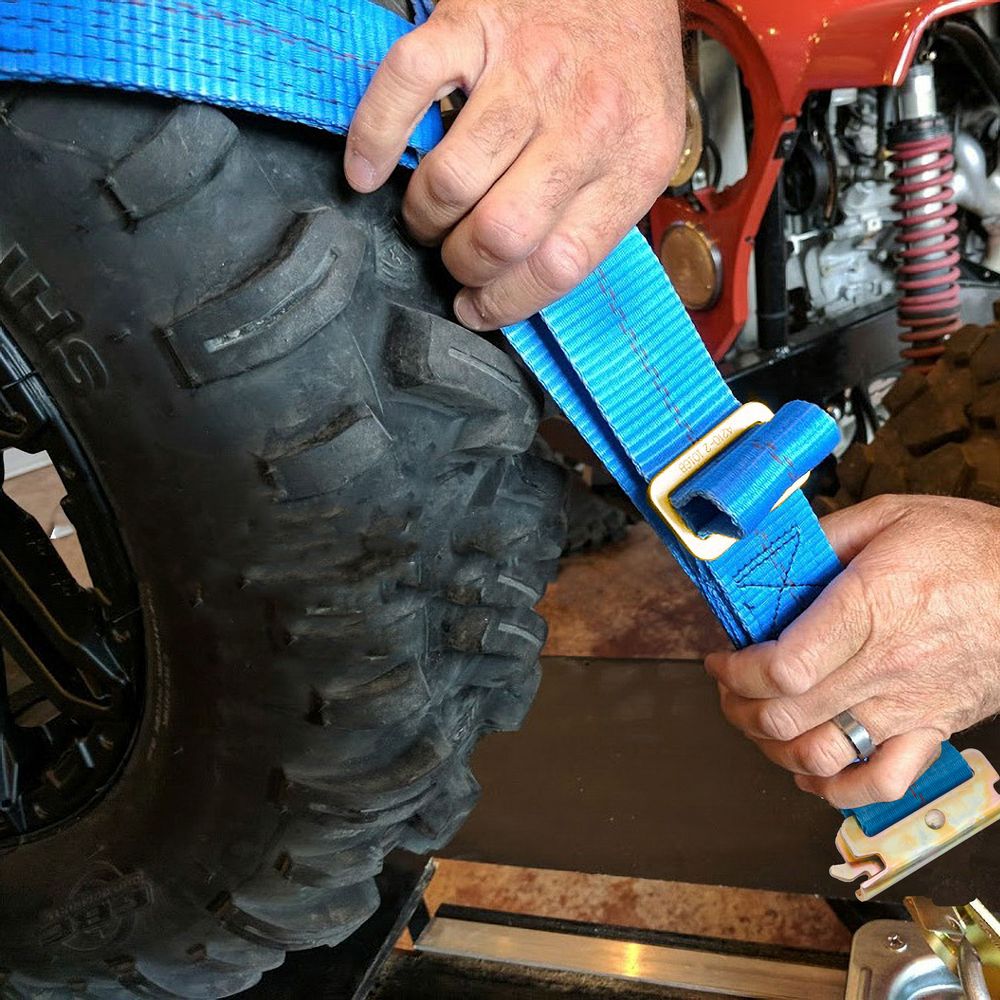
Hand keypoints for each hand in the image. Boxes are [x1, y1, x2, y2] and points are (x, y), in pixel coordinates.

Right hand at [345, 0, 684, 328]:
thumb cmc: (624, 64)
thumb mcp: (643, 147)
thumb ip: (597, 213)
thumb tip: (525, 282)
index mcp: (630, 161)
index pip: (560, 263)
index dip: (507, 301)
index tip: (478, 308)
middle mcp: (582, 119)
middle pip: (501, 233)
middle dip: (462, 264)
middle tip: (453, 258)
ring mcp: (524, 70)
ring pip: (452, 180)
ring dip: (425, 217)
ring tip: (429, 216)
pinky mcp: (472, 24)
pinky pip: (405, 90)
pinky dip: (372, 138)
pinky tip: (366, 171)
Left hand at [704, 495, 999, 807]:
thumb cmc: (970, 547)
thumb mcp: (889, 516)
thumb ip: (823, 536)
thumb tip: (770, 552)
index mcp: (869, 609)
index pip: (783, 668)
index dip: (736, 672)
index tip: (721, 658)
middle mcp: (886, 667)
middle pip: (788, 716)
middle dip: (739, 708)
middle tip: (727, 688)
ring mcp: (910, 707)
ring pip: (822, 755)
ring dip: (772, 748)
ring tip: (757, 723)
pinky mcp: (933, 730)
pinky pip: (881, 783)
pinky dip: (836, 790)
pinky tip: (809, 771)